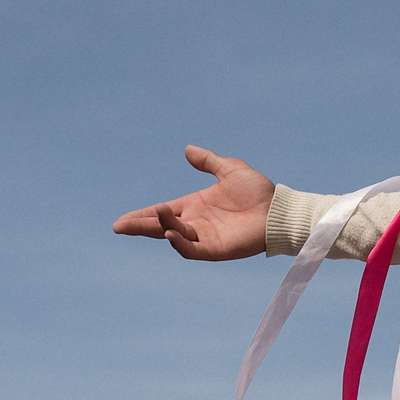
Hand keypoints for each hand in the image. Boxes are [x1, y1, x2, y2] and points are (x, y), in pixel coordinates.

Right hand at [112, 146, 275, 260]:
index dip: (144, 215)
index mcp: (195, 206)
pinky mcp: (216, 249)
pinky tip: (170, 234)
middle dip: (140, 226)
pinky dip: (179, 244)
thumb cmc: (258, 192)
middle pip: (160, 226)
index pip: (162, 211)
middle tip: (119, 226)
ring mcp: (204, 238)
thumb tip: (187, 149)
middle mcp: (195, 223)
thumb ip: (209, 161)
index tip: (122, 220)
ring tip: (159, 214)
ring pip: (174, 235)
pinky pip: (192, 250)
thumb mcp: (230, 169)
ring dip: (163, 226)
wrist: (280, 210)